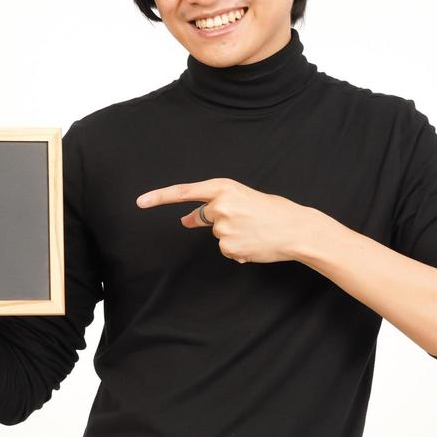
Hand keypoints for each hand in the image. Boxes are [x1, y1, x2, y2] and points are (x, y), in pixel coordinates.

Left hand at [134, 178, 313, 264]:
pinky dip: (238, 248)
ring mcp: (223, 227)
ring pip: (216, 235)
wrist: (296, 229)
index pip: (184, 192)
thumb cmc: (273, 211)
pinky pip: (226, 249)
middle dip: (216, 220)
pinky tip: (254, 243)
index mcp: (224, 187)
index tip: (140, 201)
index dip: (159, 197)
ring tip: (255, 231)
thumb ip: (213, 206)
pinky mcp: (228, 246)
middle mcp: (220, 205)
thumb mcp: (242, 199)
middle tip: (247, 219)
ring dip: (232, 235)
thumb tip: (185, 220)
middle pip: (203, 217)